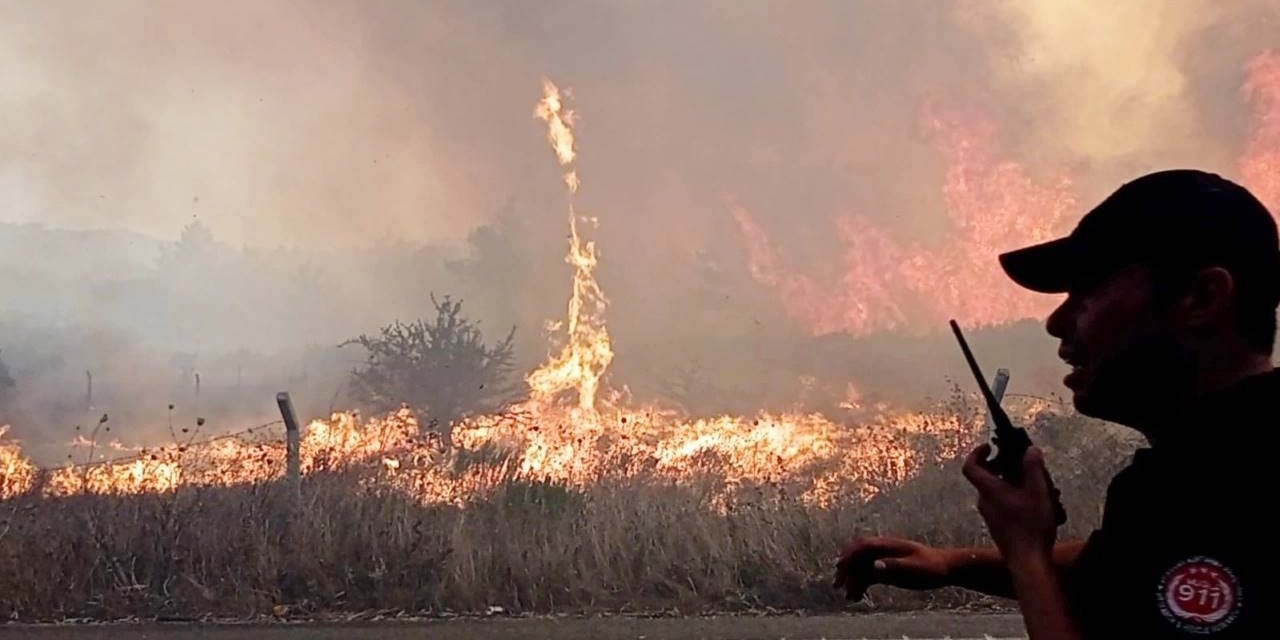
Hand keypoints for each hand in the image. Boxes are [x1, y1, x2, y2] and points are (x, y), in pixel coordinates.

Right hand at [833, 537, 949, 599]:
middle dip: (846, 569)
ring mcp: (884, 560)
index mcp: (889, 545)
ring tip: (847, 596)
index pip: (863, 546)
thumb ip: (894, 566)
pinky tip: (857, 597)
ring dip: (852, 579)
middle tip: (837, 584)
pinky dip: (861, 585)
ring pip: (862, 567)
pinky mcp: (887, 570)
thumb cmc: (932, 567)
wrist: (945, 568)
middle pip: (858, 556)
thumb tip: (874, 566)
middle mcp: (883, 551)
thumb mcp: (914, 568)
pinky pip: (869, 576)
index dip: (850, 555)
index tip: (840, 568)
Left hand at [962, 444, 1057, 563]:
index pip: (970, 466)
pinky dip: (1015, 498)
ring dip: (1013, 484)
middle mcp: (984, 502)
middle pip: (987, 477)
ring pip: (997, 492)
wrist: (1028, 561)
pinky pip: (1002, 505)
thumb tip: (1031, 449)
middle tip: (1022, 465)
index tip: (989, 447)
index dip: (977, 453)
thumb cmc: (1031, 526)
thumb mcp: (1038, 492)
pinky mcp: (998, 526)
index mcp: (989, 490)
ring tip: (1037, 486)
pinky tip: (1037, 504)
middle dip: (1003, 468)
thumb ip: (1033, 468)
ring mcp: (990, 516)